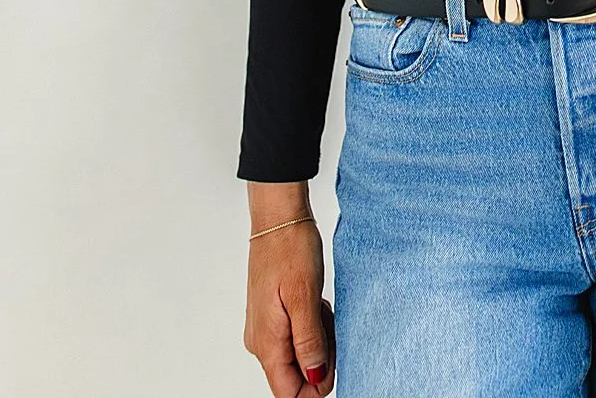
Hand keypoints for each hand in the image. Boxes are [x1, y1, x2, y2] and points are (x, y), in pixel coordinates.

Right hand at [244, 202, 334, 394]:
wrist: (278, 216)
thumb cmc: (290, 248)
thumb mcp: (305, 296)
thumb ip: (309, 341)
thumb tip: (315, 376)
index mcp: (266, 342)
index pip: (287, 392)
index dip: (315, 387)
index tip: (334, 360)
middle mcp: (261, 341)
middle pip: (294, 376)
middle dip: (320, 359)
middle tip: (331, 325)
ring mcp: (265, 327)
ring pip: (297, 354)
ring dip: (317, 340)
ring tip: (322, 308)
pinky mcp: (272, 314)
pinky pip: (295, 335)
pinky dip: (311, 326)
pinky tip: (316, 303)